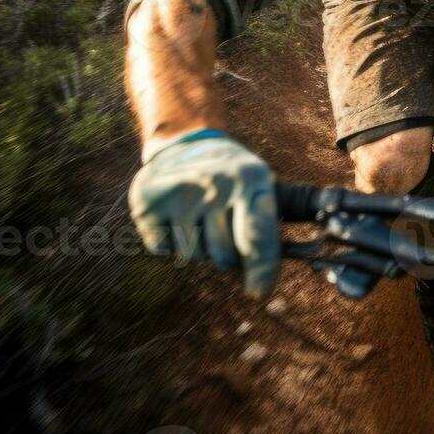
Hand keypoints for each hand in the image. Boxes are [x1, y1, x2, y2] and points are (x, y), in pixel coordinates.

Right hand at [128, 132, 280, 296]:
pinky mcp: (147, 204)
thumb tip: (286, 270)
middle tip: (222, 230)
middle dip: (227, 257)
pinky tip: (174, 214)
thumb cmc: (231, 176)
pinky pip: (164, 249)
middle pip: (224, 257)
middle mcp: (216, 183)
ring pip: (193, 256)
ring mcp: (179, 193)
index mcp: (252, 179)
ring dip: (197, 245)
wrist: (182, 141)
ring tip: (198, 214)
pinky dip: (170, 240)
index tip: (259, 292)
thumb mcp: (260, 184)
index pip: (259, 238)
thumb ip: (270, 224)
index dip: (261, 271)